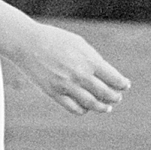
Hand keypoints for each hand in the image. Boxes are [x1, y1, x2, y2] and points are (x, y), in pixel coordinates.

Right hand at [12, 24, 130, 115]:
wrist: (26, 42)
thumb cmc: (53, 39)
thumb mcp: (78, 43)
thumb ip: (93, 58)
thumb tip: (105, 74)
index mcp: (89, 60)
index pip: (114, 78)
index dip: (122, 84)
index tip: (125, 86)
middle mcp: (80, 74)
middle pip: (105, 93)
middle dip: (115, 97)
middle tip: (117, 98)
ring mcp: (66, 85)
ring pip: (92, 104)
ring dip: (102, 107)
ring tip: (106, 108)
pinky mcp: (54, 93)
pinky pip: (74, 108)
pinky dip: (83, 110)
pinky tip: (86, 107)